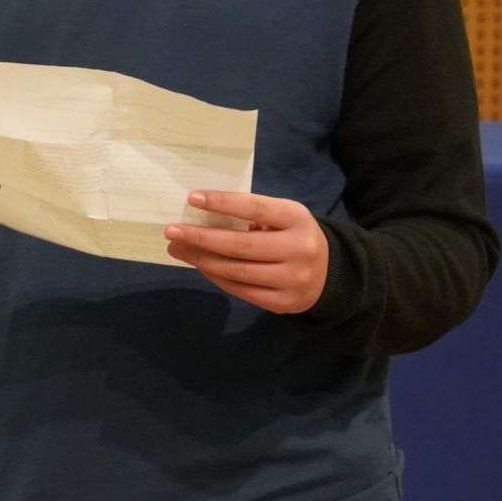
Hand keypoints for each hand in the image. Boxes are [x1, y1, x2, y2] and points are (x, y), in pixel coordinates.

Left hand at [165, 190, 328, 312]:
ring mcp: (292, 279)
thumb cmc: (293, 236)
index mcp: (298, 219)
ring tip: (177, 248)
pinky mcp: (282, 302)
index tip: (192, 198)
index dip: (223, 203)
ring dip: (201, 259)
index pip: (256, 208)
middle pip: (240, 245)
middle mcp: (299, 249)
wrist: (330, 274)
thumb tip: (202, 214)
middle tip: (171, 231)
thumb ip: (252, 214)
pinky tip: (199, 265)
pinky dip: (215, 276)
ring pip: (236, 270)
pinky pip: (239, 289)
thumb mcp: (283, 217)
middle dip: (200, 238)